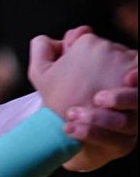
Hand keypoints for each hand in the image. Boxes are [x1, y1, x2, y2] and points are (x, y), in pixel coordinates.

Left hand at [28, 27, 138, 170]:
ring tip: (72, 115)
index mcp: (120, 77)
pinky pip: (116, 142)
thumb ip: (52, 50)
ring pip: (128, 123)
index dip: (138, 74)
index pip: (138, 71)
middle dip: (122, 98)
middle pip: (139, 99)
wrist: (60, 133)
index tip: (128, 78)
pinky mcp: (122, 145)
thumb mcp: (46, 72)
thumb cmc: (57, 96)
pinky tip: (70, 129)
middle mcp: (131, 101)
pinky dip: (93, 135)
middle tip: (98, 98)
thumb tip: (79, 32)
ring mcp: (130, 125)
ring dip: (102, 119)